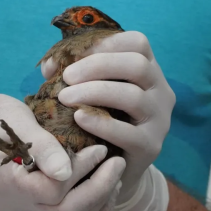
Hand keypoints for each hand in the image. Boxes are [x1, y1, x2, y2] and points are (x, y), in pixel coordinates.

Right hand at [0, 94, 125, 210]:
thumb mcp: (12, 118)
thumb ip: (40, 145)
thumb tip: (67, 170)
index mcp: (5, 181)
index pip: (53, 189)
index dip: (82, 169)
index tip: (99, 147)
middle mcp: (14, 205)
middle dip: (100, 188)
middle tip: (118, 162)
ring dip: (99, 200)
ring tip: (116, 175)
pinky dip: (90, 206)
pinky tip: (103, 186)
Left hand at [42, 31, 175, 210]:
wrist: (111, 167)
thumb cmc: (97, 120)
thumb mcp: (88, 91)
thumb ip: (71, 74)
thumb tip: (50, 64)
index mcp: (148, 69)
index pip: (137, 43)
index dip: (105, 43)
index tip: (75, 54)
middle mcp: (160, 90)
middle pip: (137, 65)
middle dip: (97, 66)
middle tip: (66, 77)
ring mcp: (159, 119)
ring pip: (133, 96)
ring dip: (94, 93)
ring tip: (65, 98)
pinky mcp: (150, 146)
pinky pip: (128, 133)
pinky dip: (101, 123)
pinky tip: (78, 119)